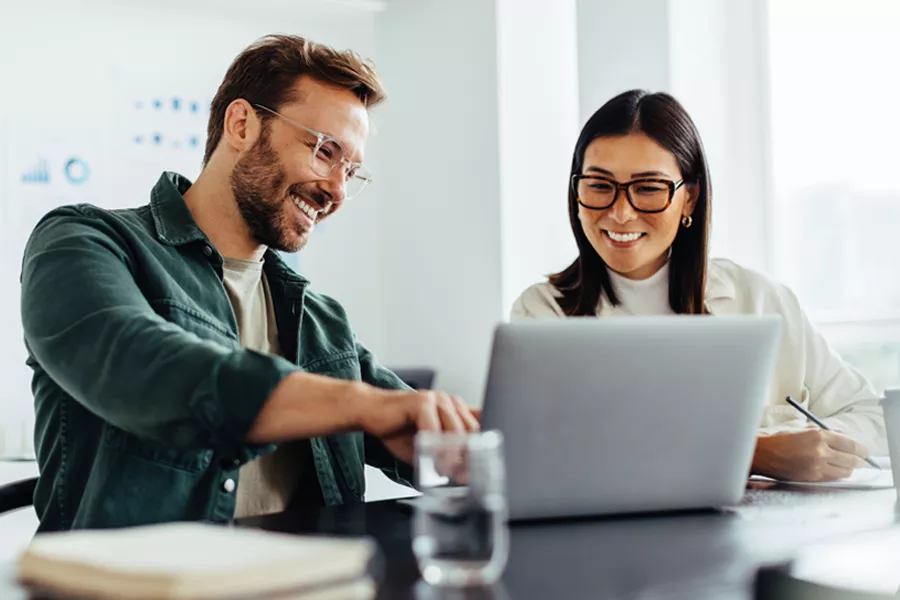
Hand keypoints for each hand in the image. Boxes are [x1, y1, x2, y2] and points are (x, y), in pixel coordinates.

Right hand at [357, 390, 479, 463]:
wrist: (368, 411)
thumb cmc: (396, 428)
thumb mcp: (427, 445)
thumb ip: (445, 453)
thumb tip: (463, 473)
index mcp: (454, 409)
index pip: (480, 426)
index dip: (481, 448)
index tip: (478, 470)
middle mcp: (449, 401)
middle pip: (471, 431)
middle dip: (469, 457)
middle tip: (463, 477)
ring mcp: (437, 399)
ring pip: (455, 431)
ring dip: (452, 456)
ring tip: (446, 472)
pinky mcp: (421, 401)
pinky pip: (434, 429)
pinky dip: (434, 448)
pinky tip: (431, 461)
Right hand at [751, 429, 869, 481]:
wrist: (762, 454)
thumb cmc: (779, 440)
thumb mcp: (802, 430)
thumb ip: (824, 432)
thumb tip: (842, 436)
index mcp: (818, 435)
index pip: (850, 444)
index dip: (861, 449)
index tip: (864, 451)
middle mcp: (820, 451)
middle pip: (852, 459)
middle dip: (859, 460)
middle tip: (861, 460)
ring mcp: (816, 466)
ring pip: (845, 471)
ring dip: (849, 468)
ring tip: (847, 465)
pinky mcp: (812, 478)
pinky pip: (833, 478)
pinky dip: (837, 474)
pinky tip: (834, 470)